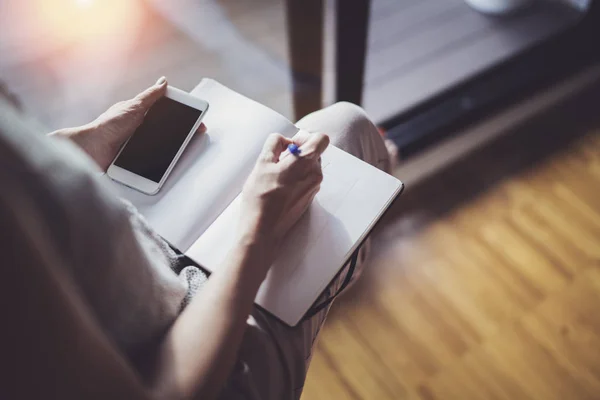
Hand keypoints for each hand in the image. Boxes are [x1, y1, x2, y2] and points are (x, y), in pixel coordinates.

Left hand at [51, 77, 205, 170]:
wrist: (92, 150)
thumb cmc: (108, 126)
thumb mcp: (133, 107)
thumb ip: (149, 96)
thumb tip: (163, 81)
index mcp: (141, 115)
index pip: (168, 114)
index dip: (183, 118)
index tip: (197, 122)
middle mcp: (141, 130)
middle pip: (167, 132)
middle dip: (181, 135)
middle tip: (194, 137)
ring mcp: (139, 146)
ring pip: (162, 148)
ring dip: (172, 150)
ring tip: (184, 151)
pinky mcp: (135, 162)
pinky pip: (153, 162)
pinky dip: (161, 163)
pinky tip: (169, 163)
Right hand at [239, 130, 329, 252]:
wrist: (262, 230)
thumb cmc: (261, 198)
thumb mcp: (262, 163)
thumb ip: (275, 144)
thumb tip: (283, 140)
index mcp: (306, 163)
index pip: (320, 138)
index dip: (304, 137)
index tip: (290, 145)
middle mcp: (315, 175)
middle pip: (313, 152)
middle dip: (297, 152)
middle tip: (277, 161)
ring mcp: (313, 188)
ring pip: (308, 166)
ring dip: (294, 165)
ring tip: (275, 176)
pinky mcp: (308, 198)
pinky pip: (305, 180)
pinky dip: (294, 178)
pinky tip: (278, 188)